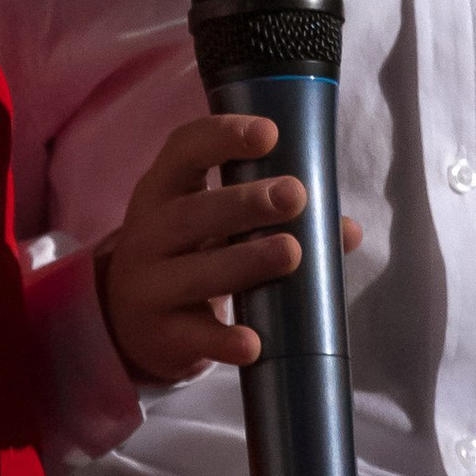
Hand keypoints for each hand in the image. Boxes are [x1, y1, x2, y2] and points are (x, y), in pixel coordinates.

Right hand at [100, 114, 360, 388]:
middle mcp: (149, 234)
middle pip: (191, 214)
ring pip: (195, 273)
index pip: (183, 151)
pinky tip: (253, 342)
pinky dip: (223, 341)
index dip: (223, 136)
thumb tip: (347, 230)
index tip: (269, 133)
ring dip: (245, 262)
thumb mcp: (211, 226)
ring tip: (291, 251)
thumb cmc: (186, 255)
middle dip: (244, 202)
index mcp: (164, 191)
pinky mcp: (162, 335)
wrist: (128, 321)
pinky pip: (194, 337)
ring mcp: (150, 286)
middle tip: (294, 195)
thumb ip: (271, 218)